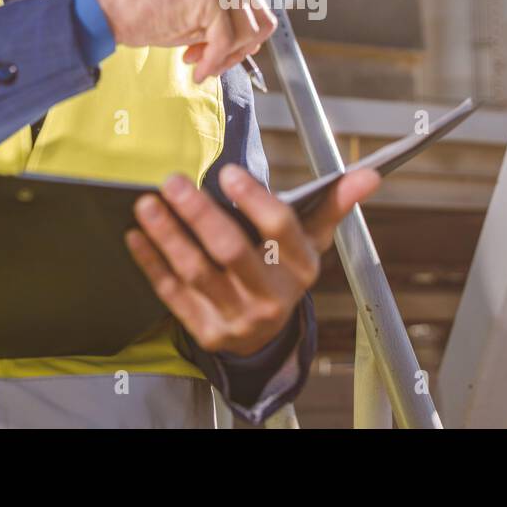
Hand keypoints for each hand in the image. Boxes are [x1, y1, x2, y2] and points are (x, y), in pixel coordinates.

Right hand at [94, 0, 341, 83]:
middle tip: (208, 59)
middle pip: (264, 23)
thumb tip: (251, 43)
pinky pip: (226, 44)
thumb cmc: (155, 15)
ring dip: (223, 58)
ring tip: (193, 57)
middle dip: (241, 51)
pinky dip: (212, 63)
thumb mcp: (201, 16)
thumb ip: (229, 20)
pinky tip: (193, 67)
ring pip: (248, 37)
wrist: (116, 11)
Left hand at [125, 163, 382, 356]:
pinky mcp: (207, 331)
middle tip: (174, 181)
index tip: (227, 172)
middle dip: (199, 214)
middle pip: (231, 250)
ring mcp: (237, 317)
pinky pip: (174, 294)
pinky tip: (136, 236)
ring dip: (168, 236)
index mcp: (300, 267)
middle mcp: (272, 295)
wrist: (267, 334)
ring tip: (147, 203)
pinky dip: (152, 264)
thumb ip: (335, 203)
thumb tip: (370, 175)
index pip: (280, 230)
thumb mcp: (313, 239)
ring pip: (196, 272)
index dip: (254, 201)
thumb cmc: (285, 269)